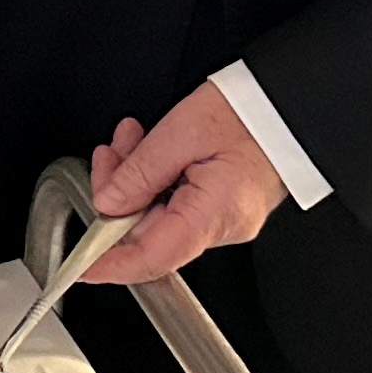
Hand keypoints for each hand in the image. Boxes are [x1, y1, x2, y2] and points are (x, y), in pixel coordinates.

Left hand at [82, 82, 290, 283]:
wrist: (290, 106)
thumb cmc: (251, 113)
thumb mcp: (183, 132)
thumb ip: (140, 172)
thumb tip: (108, 203)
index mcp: (213, 214)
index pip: (153, 257)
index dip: (111, 265)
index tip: (81, 266)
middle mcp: (222, 226)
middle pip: (149, 232)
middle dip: (118, 194)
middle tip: (110, 154)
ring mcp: (224, 219)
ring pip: (159, 213)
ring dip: (135, 178)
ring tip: (130, 139)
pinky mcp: (223, 206)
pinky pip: (176, 203)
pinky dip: (156, 178)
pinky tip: (147, 149)